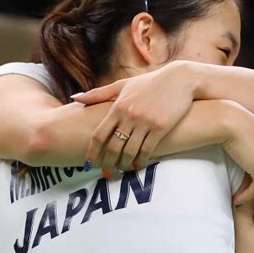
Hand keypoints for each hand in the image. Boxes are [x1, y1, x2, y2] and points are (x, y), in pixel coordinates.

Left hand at [72, 62, 195, 170]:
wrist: (179, 79)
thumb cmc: (149, 82)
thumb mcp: (122, 85)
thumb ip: (98, 94)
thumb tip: (74, 98)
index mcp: (117, 106)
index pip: (99, 134)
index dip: (92, 152)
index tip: (88, 164)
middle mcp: (129, 115)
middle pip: (113, 147)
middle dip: (108, 163)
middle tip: (106, 173)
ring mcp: (145, 122)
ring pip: (129, 151)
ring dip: (124, 164)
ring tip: (121, 170)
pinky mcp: (160, 127)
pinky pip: (147, 150)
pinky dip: (140, 161)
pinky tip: (138, 165)